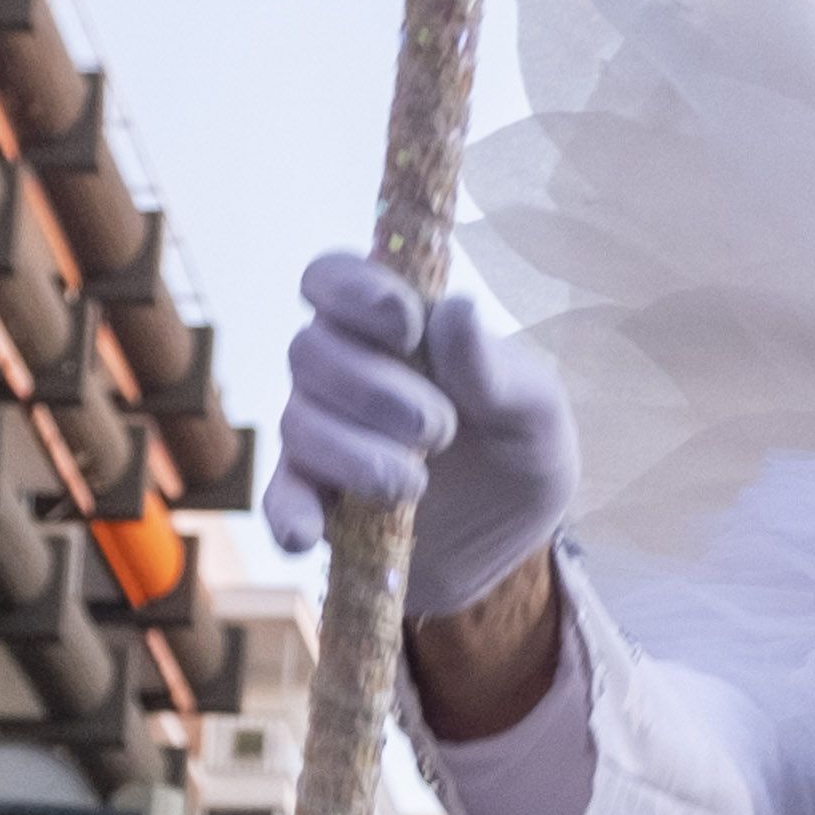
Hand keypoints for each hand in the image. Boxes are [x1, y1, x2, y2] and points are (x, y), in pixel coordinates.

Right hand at [268, 253, 581, 599]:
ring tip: (415, 484)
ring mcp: (323, 433)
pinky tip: (305, 534)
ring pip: (298, 423)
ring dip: (355, 454)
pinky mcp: (315, 497)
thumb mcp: (533, 409)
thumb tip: (455, 309)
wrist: (513, 537)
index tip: (406, 327)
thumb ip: (495, 366)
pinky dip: (288, 513)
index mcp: (392, 324)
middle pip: (310, 351)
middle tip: (440, 428)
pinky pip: (280, 497)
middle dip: (373, 390)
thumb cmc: (520, 446)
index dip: (353, 292)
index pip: (331, 278)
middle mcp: (343, 368)